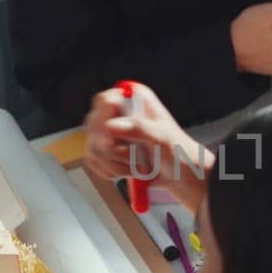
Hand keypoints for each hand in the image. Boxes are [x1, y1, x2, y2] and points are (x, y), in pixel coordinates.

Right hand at [82, 83, 207, 190]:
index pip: (105, 101)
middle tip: (133, 156)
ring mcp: (108, 132)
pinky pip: (93, 162)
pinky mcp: (102, 150)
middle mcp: (118, 113)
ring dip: (115, 164)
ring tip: (138, 165)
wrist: (178, 173)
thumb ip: (140, 129)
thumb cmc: (177, 151)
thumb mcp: (163, 137)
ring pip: (93, 147)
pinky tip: (128, 170)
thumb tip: (112, 126)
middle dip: (111, 149)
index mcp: (134, 100)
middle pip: (94, 126)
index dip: (104, 120)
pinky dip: (110, 171)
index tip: (112, 139)